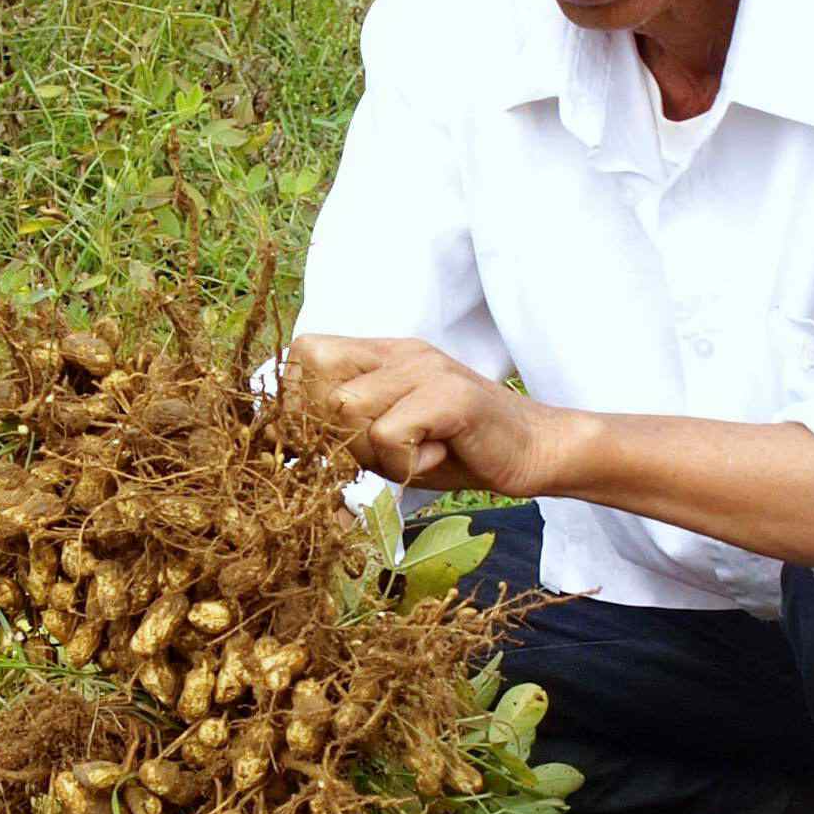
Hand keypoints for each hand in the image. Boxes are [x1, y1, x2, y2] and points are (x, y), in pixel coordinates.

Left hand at [285, 335, 568, 496]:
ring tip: (413, 453)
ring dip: (372, 452)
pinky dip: (405, 462)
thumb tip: (279, 440)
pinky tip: (436, 456)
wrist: (534, 450)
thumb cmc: (457, 448)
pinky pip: (389, 434)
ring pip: (348, 411)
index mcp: (380, 354)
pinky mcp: (450, 395)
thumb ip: (344, 427)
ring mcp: (426, 368)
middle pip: (319, 386)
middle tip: (380, 453)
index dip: (301, 399)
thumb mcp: (388, 436)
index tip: (326, 438)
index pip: (306, 353)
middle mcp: (400, 351)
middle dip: (335, 435)